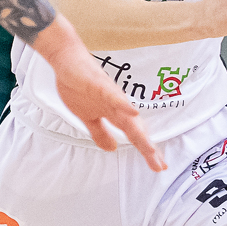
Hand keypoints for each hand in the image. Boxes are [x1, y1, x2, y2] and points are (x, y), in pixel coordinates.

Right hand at [32, 16, 166, 170]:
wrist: (67, 59)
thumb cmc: (77, 84)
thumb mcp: (87, 117)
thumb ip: (100, 132)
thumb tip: (111, 148)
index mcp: (113, 113)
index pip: (132, 135)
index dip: (145, 150)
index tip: (157, 166)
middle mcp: (116, 105)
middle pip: (135, 129)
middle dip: (147, 148)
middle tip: (160, 165)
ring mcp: (109, 94)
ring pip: (127, 116)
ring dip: (139, 132)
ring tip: (151, 148)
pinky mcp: (98, 84)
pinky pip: (112, 95)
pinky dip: (123, 104)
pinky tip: (133, 113)